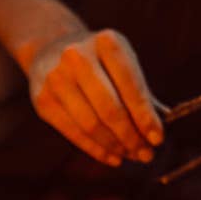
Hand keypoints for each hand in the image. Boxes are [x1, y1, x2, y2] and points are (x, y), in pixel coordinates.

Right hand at [27, 29, 163, 166]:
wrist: (50, 49)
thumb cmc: (98, 61)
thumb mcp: (121, 63)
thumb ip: (141, 94)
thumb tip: (157, 134)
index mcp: (106, 42)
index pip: (131, 86)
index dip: (145, 116)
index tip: (158, 139)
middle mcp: (78, 57)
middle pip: (109, 109)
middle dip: (130, 136)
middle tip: (146, 155)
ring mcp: (56, 79)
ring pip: (90, 125)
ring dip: (114, 146)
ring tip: (130, 156)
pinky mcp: (43, 101)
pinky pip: (73, 133)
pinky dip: (96, 149)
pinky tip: (112, 157)